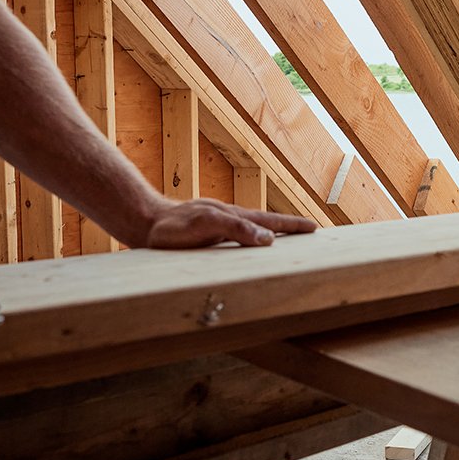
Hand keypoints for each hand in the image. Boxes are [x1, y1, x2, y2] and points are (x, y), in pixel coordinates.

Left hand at [142, 198, 316, 248]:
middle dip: (288, 226)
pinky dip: (251, 236)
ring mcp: (217, 223)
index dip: (292, 225)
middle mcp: (228, 218)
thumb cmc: (172, 228)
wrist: (143, 222)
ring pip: (251, 226)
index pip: (270, 222)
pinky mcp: (205, 232)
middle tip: (310, 230)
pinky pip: (236, 233)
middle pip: (265, 221)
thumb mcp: (206, 226)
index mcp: (233, 217)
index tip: (314, 228)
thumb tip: (268, 239)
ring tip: (286, 236)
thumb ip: (236, 230)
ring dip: (271, 230)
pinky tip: (248, 242)